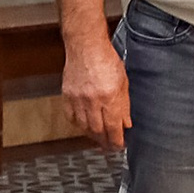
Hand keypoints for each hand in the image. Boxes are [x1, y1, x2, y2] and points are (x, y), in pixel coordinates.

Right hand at [63, 32, 130, 150]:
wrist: (86, 46)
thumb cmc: (106, 59)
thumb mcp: (124, 82)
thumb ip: (124, 105)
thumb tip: (126, 124)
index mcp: (110, 96)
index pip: (114, 128)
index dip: (117, 141)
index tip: (120, 145)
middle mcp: (93, 100)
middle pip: (98, 131)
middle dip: (105, 142)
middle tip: (110, 146)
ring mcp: (78, 99)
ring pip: (84, 127)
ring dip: (92, 135)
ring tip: (99, 138)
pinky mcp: (67, 96)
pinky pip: (71, 117)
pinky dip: (79, 125)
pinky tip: (84, 126)